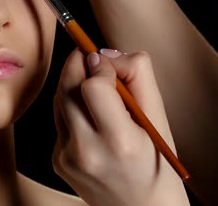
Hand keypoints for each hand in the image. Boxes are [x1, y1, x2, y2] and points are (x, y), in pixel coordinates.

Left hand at [52, 49, 189, 205]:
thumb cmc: (156, 164)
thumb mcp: (160, 120)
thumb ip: (138, 77)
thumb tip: (105, 52)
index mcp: (119, 142)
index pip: (92, 87)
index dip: (99, 66)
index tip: (108, 62)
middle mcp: (87, 152)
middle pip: (66, 88)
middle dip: (78, 65)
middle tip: (93, 59)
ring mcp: (67, 159)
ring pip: (58, 100)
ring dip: (73, 84)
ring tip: (97, 88)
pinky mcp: (57, 161)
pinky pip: (59, 121)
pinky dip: (72, 108)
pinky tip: (92, 117)